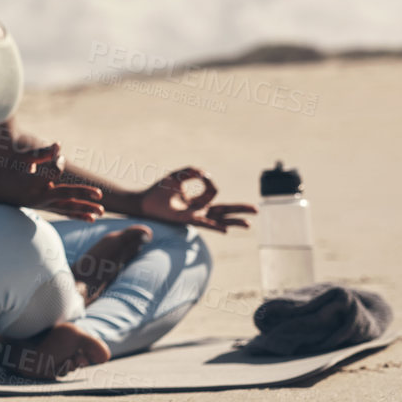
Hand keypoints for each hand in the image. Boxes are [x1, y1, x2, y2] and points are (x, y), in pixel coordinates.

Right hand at [0, 140, 103, 219]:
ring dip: (84, 209)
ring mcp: (41, 204)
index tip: (57, 156)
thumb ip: (41, 152)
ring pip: (66, 208)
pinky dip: (77, 214)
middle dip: (83, 194)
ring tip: (101, 212)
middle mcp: (37, 196)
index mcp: (31, 182)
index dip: (58, 162)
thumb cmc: (6, 169)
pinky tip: (90, 218)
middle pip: (64, 195)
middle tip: (99, 194)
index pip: (54, 171)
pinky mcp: (44, 207)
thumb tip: (59, 145)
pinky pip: (63, 212)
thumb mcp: (21, 157)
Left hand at [135, 167, 255, 231]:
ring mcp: (195, 216)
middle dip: (241, 209)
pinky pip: (204, 223)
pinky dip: (215, 226)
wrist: (144, 201)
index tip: (200, 175)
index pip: (213, 191)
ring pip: (219, 219)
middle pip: (225, 210)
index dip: (208, 181)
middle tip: (257, 210)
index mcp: (198, 201)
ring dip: (234, 221)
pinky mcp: (187, 220)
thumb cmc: (159, 190)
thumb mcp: (177, 176)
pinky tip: (226, 229)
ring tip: (248, 224)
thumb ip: (191, 171)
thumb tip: (205, 173)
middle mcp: (199, 210)